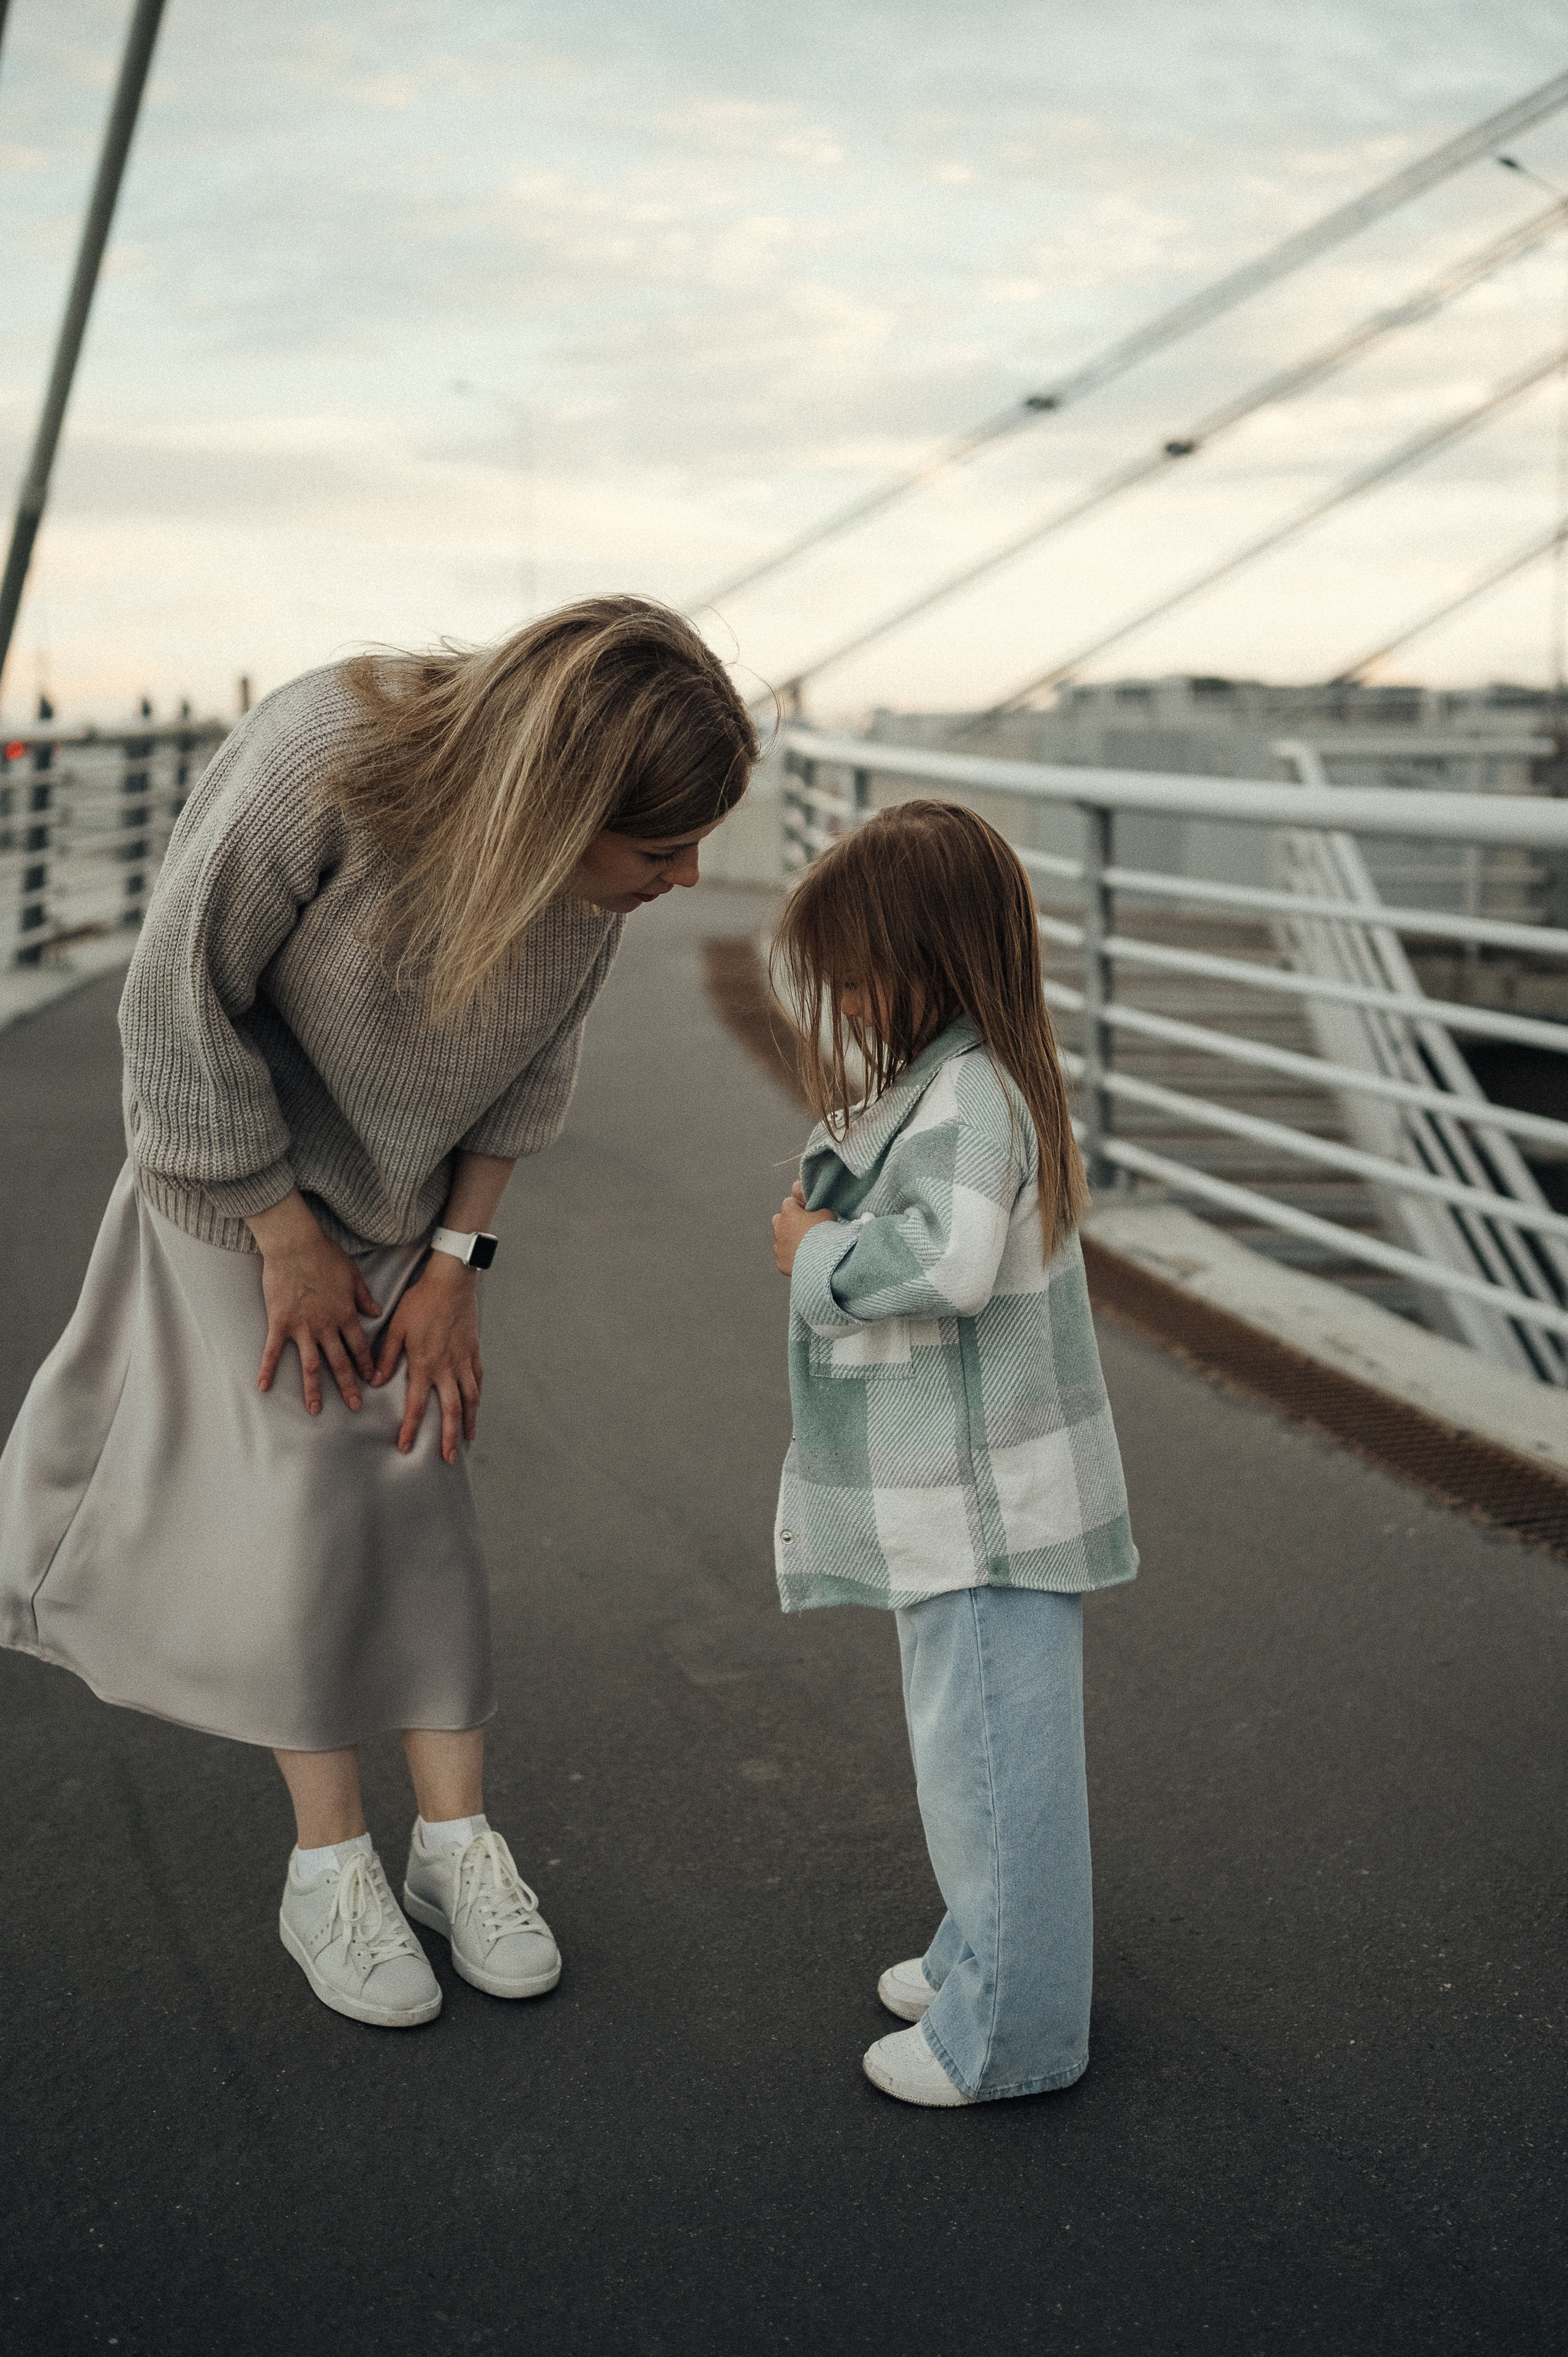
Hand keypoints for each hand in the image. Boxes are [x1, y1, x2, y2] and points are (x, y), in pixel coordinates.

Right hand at [249, 1192, 380, 1415]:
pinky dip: (267, 1370)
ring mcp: (302, 1327)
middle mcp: (326, 1326)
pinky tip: (263, 1387)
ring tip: (315, 1410)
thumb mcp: (353, 1274)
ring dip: (314, 1389)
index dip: (366, 1365)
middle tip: (355, 1407)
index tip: (371, 1380)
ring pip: (311, 1365)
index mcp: (346, 1314)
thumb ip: (364, 1296)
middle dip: (348, 1386)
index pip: (359, 1347)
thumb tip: (378, 1311)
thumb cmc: (325, 1254)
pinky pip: (273, 1351)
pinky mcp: (279, 1322)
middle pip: (340, 1362)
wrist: (295, 1244)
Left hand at [370, 1252, 482, 1463]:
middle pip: (451, 1411)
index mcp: (424, 1364)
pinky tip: (476, 1407)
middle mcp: (447, 1368)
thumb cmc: (420, 1302)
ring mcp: (463, 1361)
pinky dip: (478, 1397)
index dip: (411, 1428)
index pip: (417, 1405)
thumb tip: (375, 1381)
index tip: (406, 1447)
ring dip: (469, 1422)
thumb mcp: (396, 1327)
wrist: (451, 1281)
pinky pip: (478, 1380)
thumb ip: (387, 1356)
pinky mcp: (473, 1352)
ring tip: (468, 1439)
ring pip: (470, 1399)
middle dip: (449, 1437)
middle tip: (447, 1458)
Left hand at [773, 1180, 836, 1275]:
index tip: (809, 1213)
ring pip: (781, 1240)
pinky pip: (784, 1257)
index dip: (800, 1206)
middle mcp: (779, 1228)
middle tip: (805, 1229)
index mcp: (789, 1213)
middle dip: (790, 1222)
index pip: (789, 1202)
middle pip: (779, 1220)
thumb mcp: (827, 1215)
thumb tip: (818, 1215)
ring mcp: (778, 1246)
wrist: (823, 1261)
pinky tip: (805, 1259)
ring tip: (807, 1247)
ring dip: (790, 1241)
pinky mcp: (780, 1262)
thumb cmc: (825, 1235)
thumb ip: (819, 1211)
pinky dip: (792, 1257)